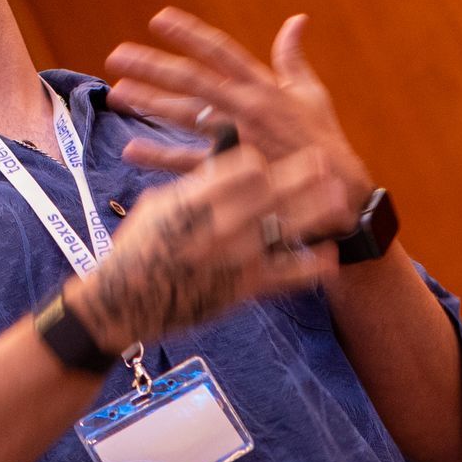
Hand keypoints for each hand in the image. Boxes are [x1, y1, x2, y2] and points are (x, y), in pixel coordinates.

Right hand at [68, 140, 343, 355]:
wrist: (122, 303)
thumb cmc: (136, 250)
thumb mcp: (158, 206)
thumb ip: (194, 186)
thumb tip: (220, 167)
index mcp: (193, 200)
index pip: (239, 170)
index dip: (259, 161)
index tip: (268, 158)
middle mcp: (217, 226)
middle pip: (269, 192)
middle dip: (300, 175)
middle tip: (325, 160)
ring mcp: (233, 259)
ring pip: (282, 229)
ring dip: (314, 212)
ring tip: (339, 200)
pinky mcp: (241, 289)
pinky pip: (282, 277)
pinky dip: (307, 267)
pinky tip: (328, 258)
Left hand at [104, 8, 370, 230]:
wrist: (336, 191)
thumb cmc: (323, 141)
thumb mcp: (312, 94)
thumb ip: (293, 58)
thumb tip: (297, 20)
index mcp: (265, 85)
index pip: (221, 51)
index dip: (190, 33)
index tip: (159, 19)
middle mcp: (248, 107)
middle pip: (192, 79)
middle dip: (154, 64)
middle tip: (118, 55)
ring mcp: (238, 139)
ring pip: (186, 115)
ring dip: (149, 102)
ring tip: (117, 93)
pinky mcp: (233, 172)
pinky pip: (190, 163)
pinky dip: (160, 157)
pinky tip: (132, 149)